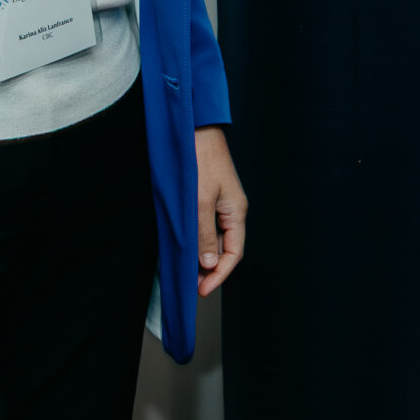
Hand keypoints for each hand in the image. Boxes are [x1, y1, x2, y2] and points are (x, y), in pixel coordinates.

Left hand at [196, 126, 247, 296]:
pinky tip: (183, 246)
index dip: (220, 275)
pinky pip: (205, 226)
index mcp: (236, 212)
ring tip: (184, 271)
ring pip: (213, 238)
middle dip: (209, 270)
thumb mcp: (200, 201)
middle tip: (191, 285)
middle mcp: (231, 210)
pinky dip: (196, 240)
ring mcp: (220, 204)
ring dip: (201, 256)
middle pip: (224, 248)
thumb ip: (204, 234)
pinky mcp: (208, 197)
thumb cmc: (201, 159)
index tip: (202, 290)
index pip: (234, 253)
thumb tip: (208, 264)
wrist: (195, 129)